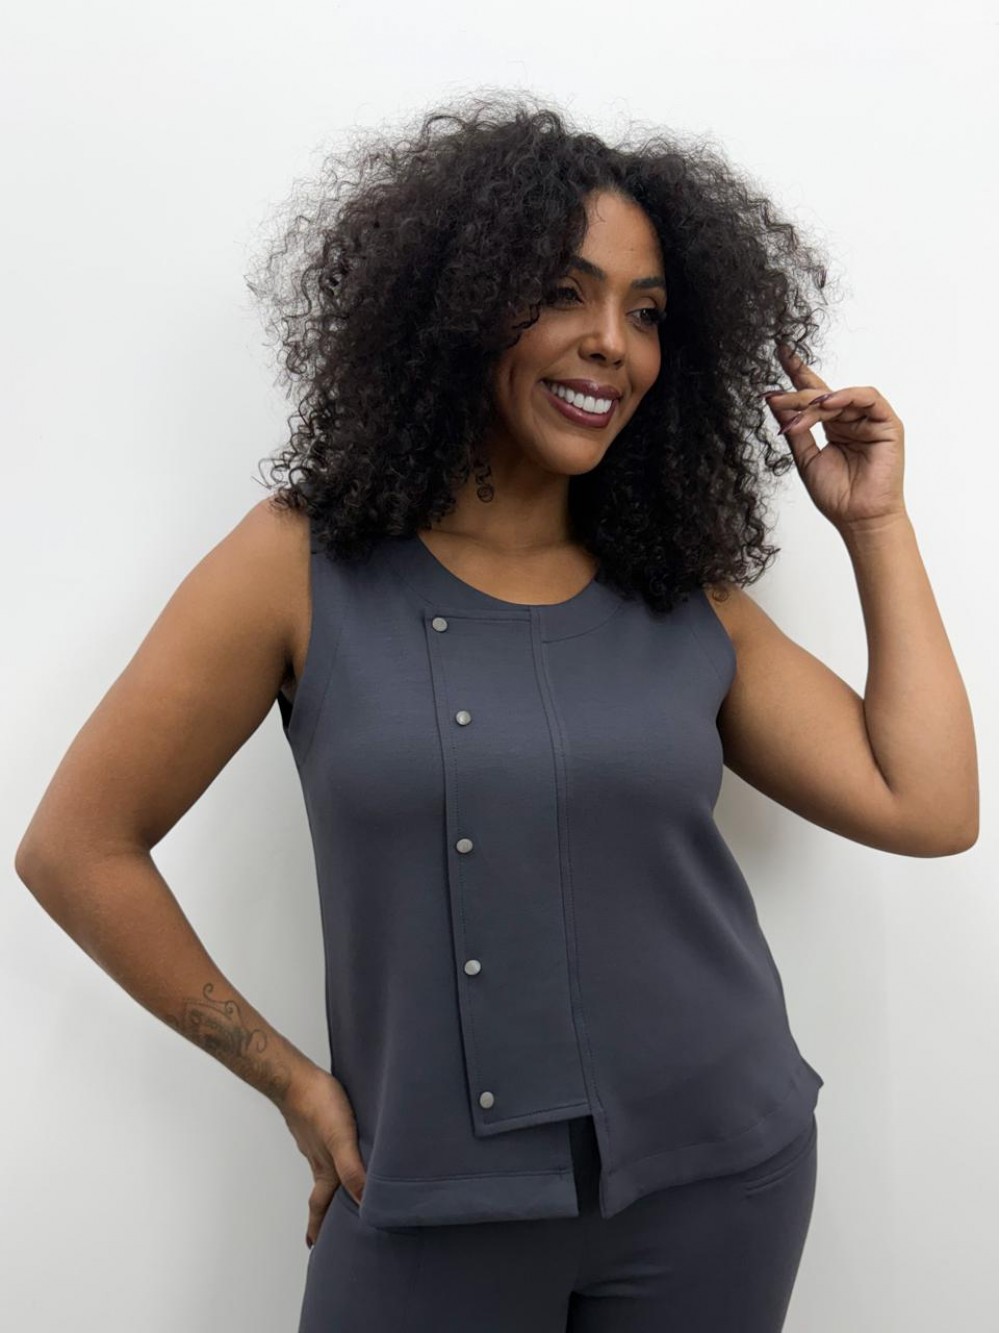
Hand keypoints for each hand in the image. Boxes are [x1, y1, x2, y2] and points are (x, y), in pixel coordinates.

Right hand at [280, 1066, 366, 1249]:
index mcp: (324, 1169)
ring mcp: (315, 1140)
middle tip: (330, 1224)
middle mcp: (318, 1158)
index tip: (314, 1246)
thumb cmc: (319, 1106)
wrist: (295, 1077)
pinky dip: (335, 1155)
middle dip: (326, 1210)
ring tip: (343, 1186)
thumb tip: (365, 1203)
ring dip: (333, 1181)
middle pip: (322, 1191)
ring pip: (325, 1168)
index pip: (320, 1206)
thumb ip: (352, 1169)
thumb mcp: (341, 1140)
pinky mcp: (317, 1122)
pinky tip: (343, 1145)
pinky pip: (326, 1146)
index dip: (319, 1227)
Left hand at [764, 343, 906, 533]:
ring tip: (801, 410)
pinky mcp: (887, 423)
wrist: (858, 518)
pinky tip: (829, 402)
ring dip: (818, 401)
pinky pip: (868, 398)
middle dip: (799, 395)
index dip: (799, 373)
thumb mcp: (805, 458)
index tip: (781, 352)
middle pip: (823, 395)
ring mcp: (870, 420)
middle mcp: (851, 420)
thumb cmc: (836, 495)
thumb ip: (794, 428)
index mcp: (833, 427)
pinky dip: (847, 396)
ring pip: (841, 396)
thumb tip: (775, 402)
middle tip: (777, 398)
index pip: (815, 394)